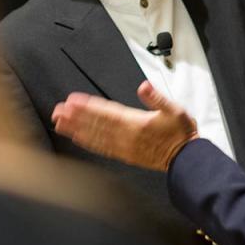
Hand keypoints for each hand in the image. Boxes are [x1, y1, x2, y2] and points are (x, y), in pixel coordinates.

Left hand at [51, 81, 197, 170]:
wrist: (186, 158)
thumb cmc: (180, 133)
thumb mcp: (174, 110)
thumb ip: (157, 99)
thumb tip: (144, 86)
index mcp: (135, 123)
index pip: (106, 112)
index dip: (88, 107)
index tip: (72, 101)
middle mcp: (125, 136)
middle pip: (95, 124)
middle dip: (75, 117)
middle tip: (57, 111)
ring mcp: (123, 147)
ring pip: (95, 136)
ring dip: (76, 129)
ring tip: (60, 123)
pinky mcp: (124, 155)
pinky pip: (102, 147)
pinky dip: (88, 142)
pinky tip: (77, 138)